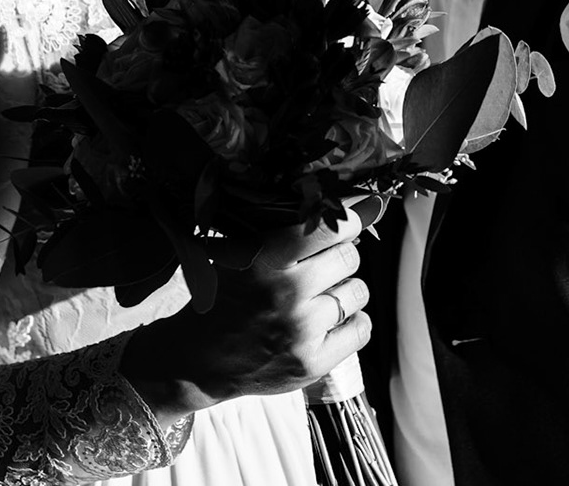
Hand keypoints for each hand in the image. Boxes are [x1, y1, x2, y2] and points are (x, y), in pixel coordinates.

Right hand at [119, 196, 380, 418]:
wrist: (199, 361)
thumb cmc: (227, 296)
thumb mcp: (245, 253)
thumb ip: (295, 228)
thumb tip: (369, 204)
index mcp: (265, 259)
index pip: (330, 227)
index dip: (346, 221)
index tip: (346, 223)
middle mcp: (286, 294)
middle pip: (350, 257)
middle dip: (340, 258)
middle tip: (322, 268)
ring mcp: (301, 332)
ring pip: (358, 291)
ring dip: (345, 291)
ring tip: (320, 297)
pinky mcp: (312, 364)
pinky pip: (362, 329)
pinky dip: (352, 322)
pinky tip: (330, 322)